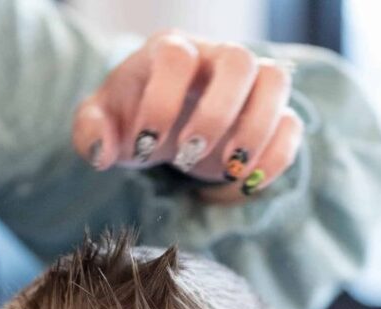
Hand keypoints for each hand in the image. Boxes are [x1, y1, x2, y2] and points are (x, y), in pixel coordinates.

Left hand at [72, 32, 302, 202]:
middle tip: (186, 156)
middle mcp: (216, 58)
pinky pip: (291, 125)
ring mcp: (249, 84)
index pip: (177, 57)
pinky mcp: (270, 116)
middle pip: (238, 61)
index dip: (162, 102)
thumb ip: (90, 132)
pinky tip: (245, 185)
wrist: (161, 124)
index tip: (145, 147)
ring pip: (276, 83)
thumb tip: (101, 153)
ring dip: (256, 130)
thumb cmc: (131, 118)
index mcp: (171, 51)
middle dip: (215, 115)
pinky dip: (275, 157)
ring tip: (227, 170)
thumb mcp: (100, 123)